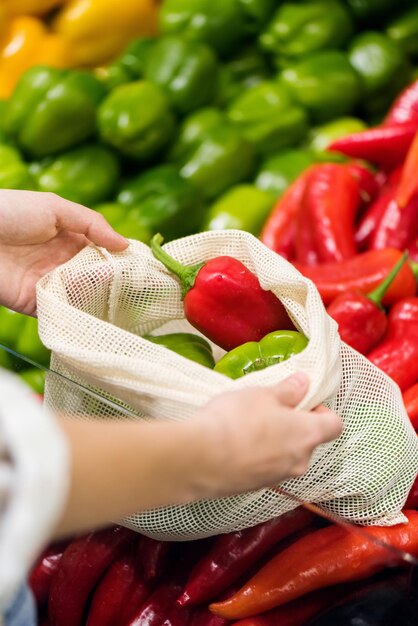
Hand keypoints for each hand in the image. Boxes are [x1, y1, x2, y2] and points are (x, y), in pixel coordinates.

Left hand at [0, 190, 127, 314]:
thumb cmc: (8, 212)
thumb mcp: (55, 207)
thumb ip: (92, 223)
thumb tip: (125, 244)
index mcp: (68, 238)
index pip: (102, 252)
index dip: (119, 259)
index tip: (140, 268)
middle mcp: (61, 263)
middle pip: (95, 277)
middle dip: (112, 282)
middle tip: (132, 287)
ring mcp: (49, 284)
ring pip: (82, 297)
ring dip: (97, 297)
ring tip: (112, 297)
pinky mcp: (35, 304)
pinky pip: (61, 313)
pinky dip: (76, 314)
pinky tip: (91, 310)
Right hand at [192, 372, 342, 498]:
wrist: (201, 459)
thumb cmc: (237, 420)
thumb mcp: (262, 394)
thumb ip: (288, 390)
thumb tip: (304, 383)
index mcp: (308, 435)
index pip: (334, 425)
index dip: (323, 411)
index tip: (303, 401)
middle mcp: (299, 462)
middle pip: (308, 441)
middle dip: (293, 426)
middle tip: (269, 409)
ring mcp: (277, 478)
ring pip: (285, 456)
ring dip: (274, 441)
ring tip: (246, 425)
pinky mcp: (255, 487)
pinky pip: (265, 467)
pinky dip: (256, 456)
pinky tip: (234, 443)